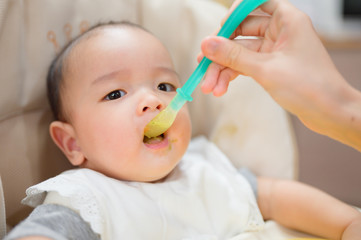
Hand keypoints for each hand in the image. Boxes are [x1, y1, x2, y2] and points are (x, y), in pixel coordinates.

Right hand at [199, 0, 360, 150]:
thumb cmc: (309, 86)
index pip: (254, 4)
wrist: (329, 113)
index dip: (233, 15)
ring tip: (209, 86)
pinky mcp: (271, 66)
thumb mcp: (265, 69)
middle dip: (221, 52)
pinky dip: (233, 76)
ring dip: (223, 69)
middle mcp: (280, 31)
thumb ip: (233, 56)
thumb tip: (206, 44)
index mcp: (286, 20)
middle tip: (202, 65)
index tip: (217, 33)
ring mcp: (275, 50)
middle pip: (241, 32)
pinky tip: (220, 88)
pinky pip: (246, 66)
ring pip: (240, 53)